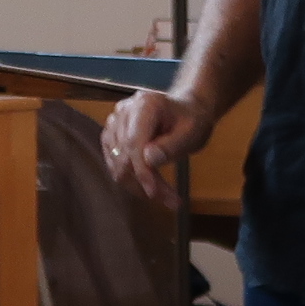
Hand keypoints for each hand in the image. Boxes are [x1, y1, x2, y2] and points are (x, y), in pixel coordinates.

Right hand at [101, 89, 212, 210]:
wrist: (187, 111)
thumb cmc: (193, 120)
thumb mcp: (193, 132)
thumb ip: (173, 145)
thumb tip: (149, 160)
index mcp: (145, 105)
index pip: (134, 143)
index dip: (142, 171)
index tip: (154, 192)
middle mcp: (124, 111)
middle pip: (124, 155)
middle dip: (144, 182)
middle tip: (171, 200)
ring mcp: (114, 123)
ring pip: (117, 163)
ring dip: (139, 185)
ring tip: (166, 197)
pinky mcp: (111, 137)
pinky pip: (114, 164)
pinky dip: (132, 180)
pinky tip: (152, 187)